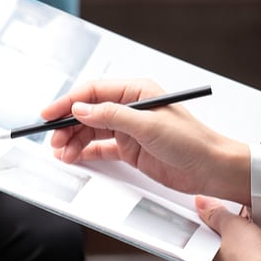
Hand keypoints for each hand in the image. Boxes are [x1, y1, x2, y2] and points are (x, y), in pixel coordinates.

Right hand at [41, 78, 250, 204]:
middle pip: (88, 112)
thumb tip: (81, 109)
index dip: (68, 101)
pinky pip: (99, 148)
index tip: (49, 113)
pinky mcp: (129, 149)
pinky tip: (73, 157)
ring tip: (62, 153)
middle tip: (53, 140)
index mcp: (136, 91)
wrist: (211, 169)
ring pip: (90, 131)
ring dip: (73, 140)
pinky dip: (84, 152)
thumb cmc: (190, 141)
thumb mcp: (148, 126)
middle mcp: (130, 107)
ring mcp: (128, 129)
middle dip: (67, 125)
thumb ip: (112, 116)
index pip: (93, 92)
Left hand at [192, 195, 260, 260]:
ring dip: (233, 237)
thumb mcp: (231, 226)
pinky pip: (240, 258)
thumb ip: (215, 213)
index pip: (191, 234)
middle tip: (228, 217)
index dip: (200, 219)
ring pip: (225, 249)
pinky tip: (253, 241)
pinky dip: (245, 249)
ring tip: (243, 227)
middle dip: (218, 228)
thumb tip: (203, 204)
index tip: (208, 209)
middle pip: (209, 241)